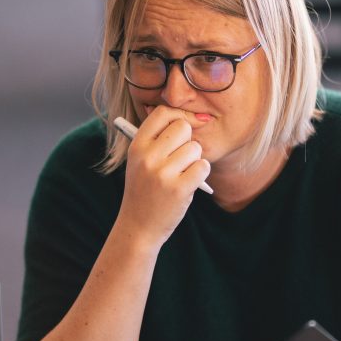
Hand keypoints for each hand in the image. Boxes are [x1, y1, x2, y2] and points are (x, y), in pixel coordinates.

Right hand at [116, 105, 210, 245]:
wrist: (138, 227)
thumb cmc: (144, 190)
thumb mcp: (140, 162)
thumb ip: (157, 139)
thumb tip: (191, 117)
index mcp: (137, 146)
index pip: (162, 113)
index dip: (178, 116)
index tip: (186, 126)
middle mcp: (147, 157)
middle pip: (183, 127)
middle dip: (188, 140)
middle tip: (181, 158)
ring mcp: (162, 173)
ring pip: (195, 148)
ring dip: (195, 160)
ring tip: (182, 174)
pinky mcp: (179, 189)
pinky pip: (203, 166)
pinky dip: (201, 173)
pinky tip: (190, 183)